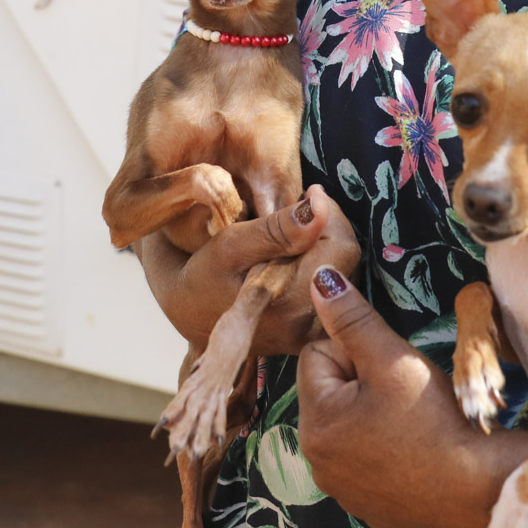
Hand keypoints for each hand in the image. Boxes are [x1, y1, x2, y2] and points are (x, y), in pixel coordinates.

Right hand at [136, 186, 359, 355]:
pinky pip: (328, 288)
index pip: (341, 247)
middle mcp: (306, 328)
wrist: (181, 313)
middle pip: (345, 261)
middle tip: (300, 208)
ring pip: (340, 273)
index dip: (329, 212)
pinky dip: (315, 263)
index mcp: (291, 308)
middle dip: (327, 227)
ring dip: (322, 244)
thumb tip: (319, 209)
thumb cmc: (198, 277)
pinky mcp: (305, 333)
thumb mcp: (229, 246)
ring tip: (292, 230)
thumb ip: (276, 230)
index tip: (308, 192)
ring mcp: (307, 334)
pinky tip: (291, 255)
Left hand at [298, 266, 527, 527]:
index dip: (356, 350)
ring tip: (413, 420)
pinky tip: (415, 448)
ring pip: (349, 424)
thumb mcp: (391, 358)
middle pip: (331, 390)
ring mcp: (342, 487)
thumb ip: (351, 317)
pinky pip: (367, 458)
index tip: (390, 369)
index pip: (317, 354)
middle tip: (405, 393)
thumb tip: (318, 279)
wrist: (479, 489)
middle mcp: (317, 462)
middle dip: (362, 382)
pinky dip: (385, 447)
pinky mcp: (369, 504)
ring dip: (373, 413)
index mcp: (314, 424)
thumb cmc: (434, 420)